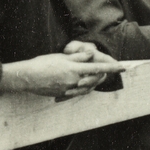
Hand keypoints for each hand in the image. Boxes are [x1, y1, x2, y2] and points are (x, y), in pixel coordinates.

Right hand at [1, 51, 126, 98]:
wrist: (26, 77)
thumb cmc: (42, 64)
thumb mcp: (62, 57)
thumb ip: (78, 57)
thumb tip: (92, 54)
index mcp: (74, 69)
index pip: (98, 68)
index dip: (112, 68)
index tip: (123, 67)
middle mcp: (73, 81)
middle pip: (95, 80)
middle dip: (102, 76)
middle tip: (105, 71)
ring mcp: (68, 89)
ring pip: (87, 88)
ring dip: (92, 82)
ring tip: (93, 77)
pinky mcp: (62, 94)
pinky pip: (76, 93)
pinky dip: (81, 88)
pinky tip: (79, 84)